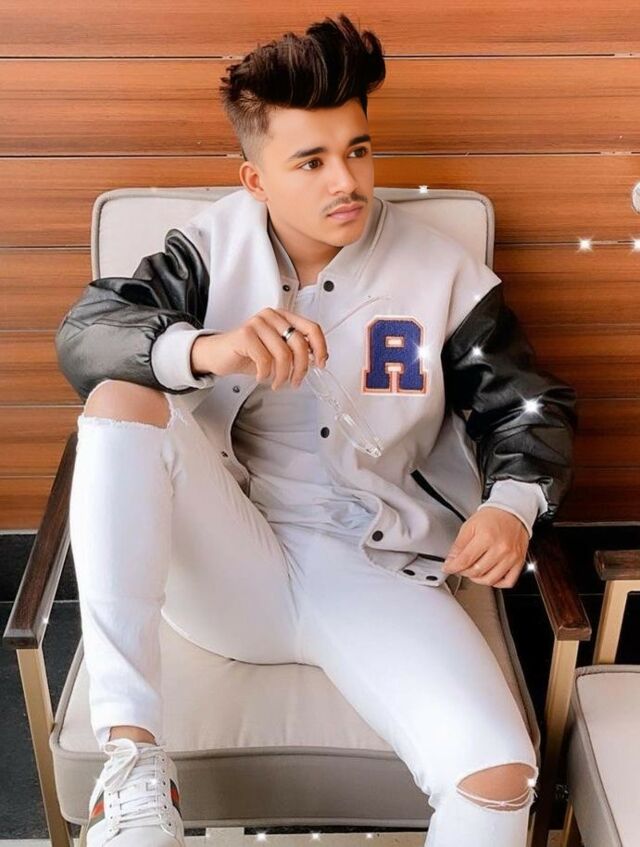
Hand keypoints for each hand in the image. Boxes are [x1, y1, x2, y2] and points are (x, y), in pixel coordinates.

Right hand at [191, 307, 327, 389]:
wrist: (218, 355)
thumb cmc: (247, 354)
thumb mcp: (276, 352)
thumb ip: (295, 350)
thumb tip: (316, 359)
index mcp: (283, 317)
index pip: (312, 328)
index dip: (320, 347)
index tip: (321, 363)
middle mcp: (272, 316)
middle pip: (299, 344)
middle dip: (301, 368)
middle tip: (295, 381)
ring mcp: (258, 323)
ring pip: (283, 355)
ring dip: (282, 375)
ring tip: (276, 382)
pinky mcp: (245, 334)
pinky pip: (265, 360)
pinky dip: (265, 374)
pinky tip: (260, 376)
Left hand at [441, 507, 529, 588]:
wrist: (512, 512)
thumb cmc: (492, 517)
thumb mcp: (470, 525)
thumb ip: (459, 544)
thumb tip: (452, 560)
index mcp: (486, 537)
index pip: (465, 560)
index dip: (453, 567)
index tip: (448, 568)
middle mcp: (501, 548)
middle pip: (477, 571)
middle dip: (463, 572)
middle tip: (459, 567)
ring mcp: (511, 557)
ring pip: (490, 579)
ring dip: (477, 579)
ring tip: (472, 571)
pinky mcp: (519, 562)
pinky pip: (507, 582)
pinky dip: (496, 583)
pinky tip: (489, 575)